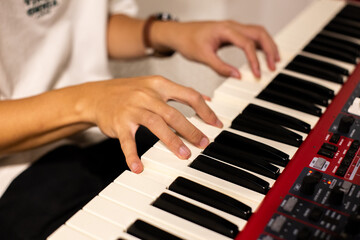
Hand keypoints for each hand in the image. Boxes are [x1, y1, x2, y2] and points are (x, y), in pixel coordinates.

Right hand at [83, 76, 222, 172]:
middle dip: (191, 130)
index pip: (189, 95)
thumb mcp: (155, 85)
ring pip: (156, 125)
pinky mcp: (119, 123)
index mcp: (159, 84)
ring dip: (172, 141)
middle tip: (203, 143)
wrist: (97, 95)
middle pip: (174, 113)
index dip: (205, 110)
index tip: (216, 124)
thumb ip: (179, 92)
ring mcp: (132, 109)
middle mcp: (147, 95)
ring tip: (184, 155)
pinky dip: (133, 156)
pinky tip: (139, 167)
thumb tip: (206, 98)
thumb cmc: (130, 92)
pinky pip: (127, 142)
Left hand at [159, 21, 279, 77]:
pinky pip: (251, 36)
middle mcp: (232, 26)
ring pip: (258, 33)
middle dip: (269, 49)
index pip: (247, 43)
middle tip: (273, 66)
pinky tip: (263, 55)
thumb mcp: (203, 57)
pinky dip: (260, 45)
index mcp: (225, 29)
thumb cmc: (188, 41)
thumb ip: (220, 67)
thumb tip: (238, 76)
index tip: (257, 74)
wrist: (178, 33)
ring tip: (274, 61)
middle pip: (259, 33)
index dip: (254, 60)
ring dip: (268, 45)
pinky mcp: (232, 32)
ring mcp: (233, 28)